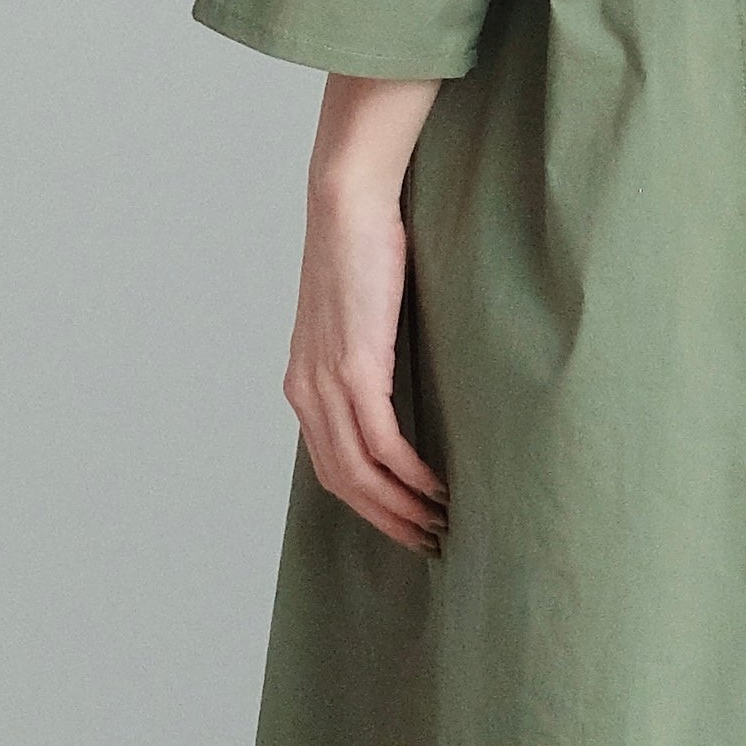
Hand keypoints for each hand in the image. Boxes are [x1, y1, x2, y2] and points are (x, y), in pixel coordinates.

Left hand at [285, 75, 445, 556]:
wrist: (348, 203)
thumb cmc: (364, 249)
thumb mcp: (360, 317)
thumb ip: (370, 359)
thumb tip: (406, 389)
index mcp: (304, 384)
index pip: (330, 468)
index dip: (368, 506)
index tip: (406, 524)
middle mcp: (307, 392)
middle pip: (342, 484)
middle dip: (387, 521)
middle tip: (429, 541)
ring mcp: (327, 385)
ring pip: (360, 473)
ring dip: (402, 507)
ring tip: (441, 523)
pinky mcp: (355, 370)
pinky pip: (382, 444)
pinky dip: (409, 475)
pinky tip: (437, 486)